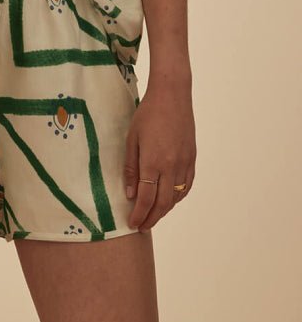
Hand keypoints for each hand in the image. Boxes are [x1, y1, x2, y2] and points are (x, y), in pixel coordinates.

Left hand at [124, 79, 195, 231]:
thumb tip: (129, 194)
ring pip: (176, 197)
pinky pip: (186, 186)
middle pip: (163, 204)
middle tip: (141, 226)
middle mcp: (171, 166)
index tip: (132, 224)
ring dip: (164, 210)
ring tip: (153, 215)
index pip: (146, 199)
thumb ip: (130, 168)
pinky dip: (177, 198)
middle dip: (151, 218)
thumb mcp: (132, 139)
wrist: (172, 96)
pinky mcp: (192, 158)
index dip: (139, 215)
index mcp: (153, 162)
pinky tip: (169, 200)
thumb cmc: (147, 114)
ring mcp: (184, 163)